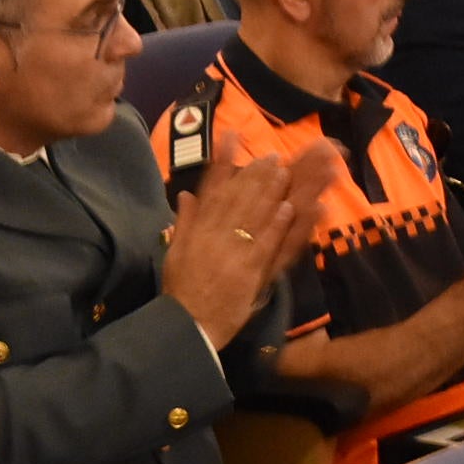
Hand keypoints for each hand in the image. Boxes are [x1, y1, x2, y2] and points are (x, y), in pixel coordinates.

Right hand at [159, 136, 310, 349]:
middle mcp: (214, 236)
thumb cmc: (181, 291)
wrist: (186, 325)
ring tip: (282, 171)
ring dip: (269, 192)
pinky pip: (265, 244)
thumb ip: (184, 222)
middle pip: (237, 199)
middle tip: (270, 155)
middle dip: (255, 175)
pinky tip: (287, 207)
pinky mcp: (249, 272)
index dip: (223, 163)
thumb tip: (186, 194)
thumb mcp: (175, 253)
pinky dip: (276, 225)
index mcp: (197, 231)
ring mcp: (233, 253)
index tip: (232, 139)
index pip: (212, 190)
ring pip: (253, 217)